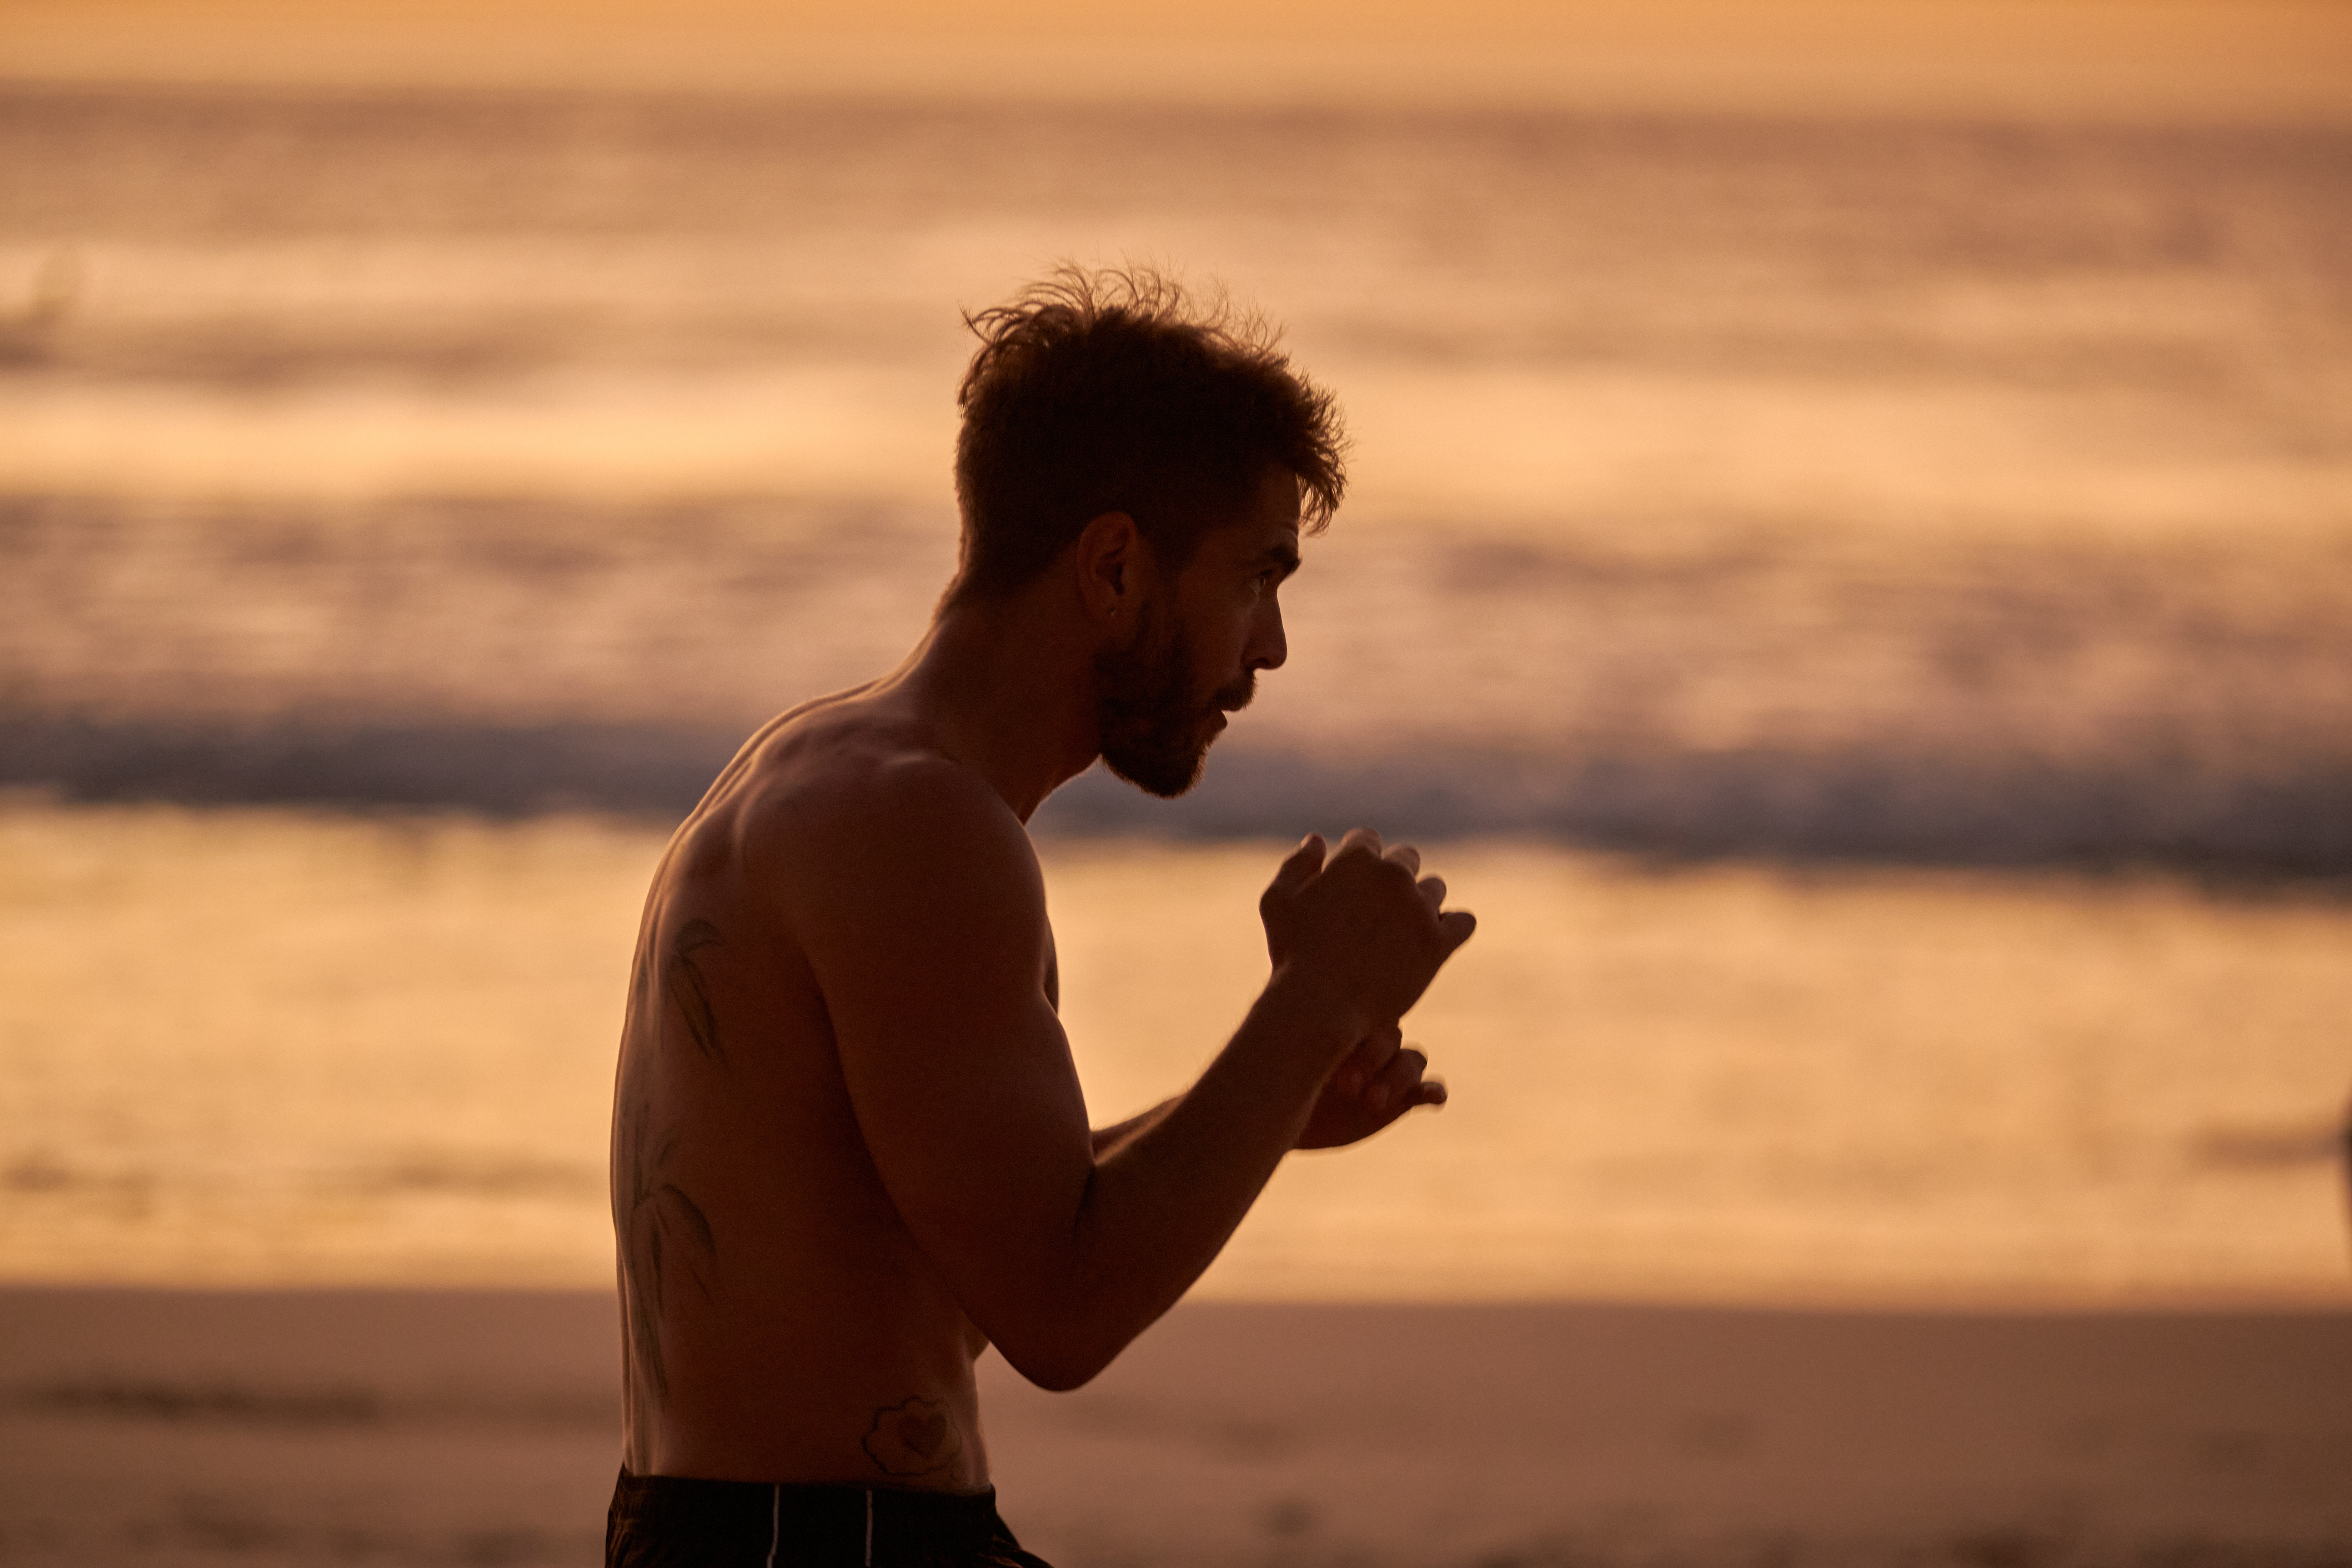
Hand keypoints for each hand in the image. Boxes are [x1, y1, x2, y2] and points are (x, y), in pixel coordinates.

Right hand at [1259, 829, 1475, 1044]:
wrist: (1320, 1007)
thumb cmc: (1293, 955)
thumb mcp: (1277, 904)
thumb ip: (1296, 865)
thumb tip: (1318, 840)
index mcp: (1356, 859)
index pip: (1368, 840)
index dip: (1358, 860)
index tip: (1353, 885)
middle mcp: (1393, 875)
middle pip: (1406, 859)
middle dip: (1393, 877)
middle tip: (1378, 909)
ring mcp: (1420, 908)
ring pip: (1435, 888)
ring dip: (1421, 901)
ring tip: (1402, 930)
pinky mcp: (1439, 942)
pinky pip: (1463, 922)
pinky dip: (1453, 927)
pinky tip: (1436, 940)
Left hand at [1295, 1023, 1446, 1148]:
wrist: (1283, 1118)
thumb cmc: (1278, 1082)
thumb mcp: (1284, 1060)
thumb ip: (1302, 1040)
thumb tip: (1291, 1016)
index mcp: (1347, 1023)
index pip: (1368, 1014)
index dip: (1357, 1038)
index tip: (1334, 1065)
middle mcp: (1372, 1043)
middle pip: (1391, 1038)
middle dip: (1373, 1061)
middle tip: (1347, 1088)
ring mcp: (1389, 1070)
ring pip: (1412, 1060)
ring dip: (1398, 1079)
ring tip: (1373, 1103)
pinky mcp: (1402, 1100)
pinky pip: (1428, 1088)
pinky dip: (1434, 1091)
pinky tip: (1434, 1099)